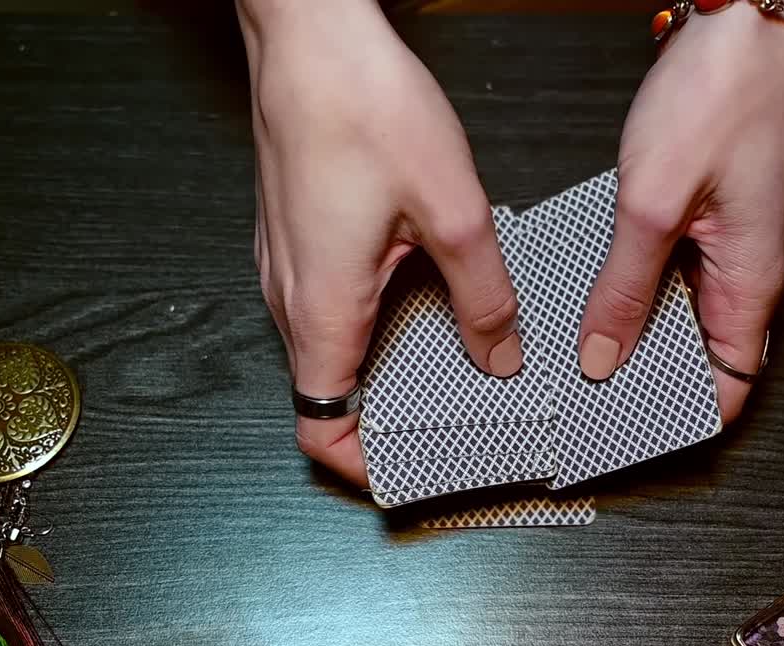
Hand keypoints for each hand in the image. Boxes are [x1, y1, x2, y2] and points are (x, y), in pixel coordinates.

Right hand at [238, 0, 522, 485]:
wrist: (308, 34)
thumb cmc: (360, 105)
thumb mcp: (451, 213)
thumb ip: (481, 297)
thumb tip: (499, 354)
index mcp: (321, 306)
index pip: (318, 426)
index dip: (361, 463)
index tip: (408, 465)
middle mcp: (288, 294)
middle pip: (329, 390)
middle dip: (389, 412)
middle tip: (454, 407)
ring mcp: (285, 262)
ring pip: (329, 344)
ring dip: (384, 360)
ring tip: (451, 350)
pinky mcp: (294, 231)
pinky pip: (329, 299)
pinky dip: (373, 316)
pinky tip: (424, 287)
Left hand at [578, 3, 783, 422]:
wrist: (745, 23)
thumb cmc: (721, 98)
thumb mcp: (652, 207)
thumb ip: (625, 288)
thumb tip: (603, 355)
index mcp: (750, 284)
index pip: (729, 387)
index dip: (682, 417)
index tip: (628, 432)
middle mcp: (747, 272)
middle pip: (700, 356)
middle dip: (647, 379)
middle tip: (585, 394)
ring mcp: (729, 244)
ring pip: (682, 314)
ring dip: (637, 332)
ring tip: (580, 347)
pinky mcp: (709, 215)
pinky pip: (672, 273)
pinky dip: (636, 287)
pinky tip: (594, 289)